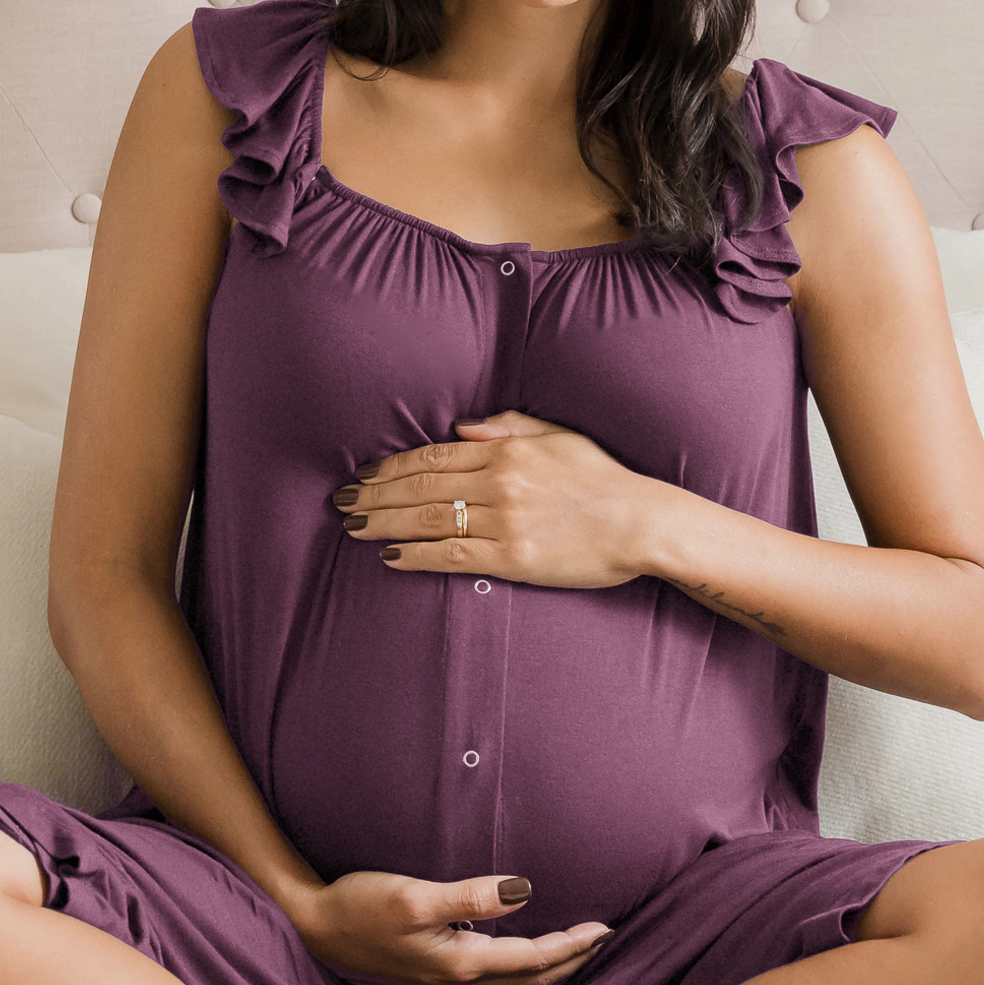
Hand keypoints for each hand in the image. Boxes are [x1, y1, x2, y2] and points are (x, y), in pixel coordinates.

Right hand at [288, 869, 611, 984]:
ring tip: (577, 961)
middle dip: (571, 964)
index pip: (533, 960)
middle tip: (604, 941)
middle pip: (531, 984)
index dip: (572, 945)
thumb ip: (470, 895)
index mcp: (460, 965)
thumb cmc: (361, 904)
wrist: (313, 929)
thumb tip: (524, 891)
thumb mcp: (415, 894)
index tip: (604, 927)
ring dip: (550, 981)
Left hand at [332, 409, 655, 587]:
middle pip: (419, 486)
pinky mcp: (511, 559)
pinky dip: (416, 556)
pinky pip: (451, 556)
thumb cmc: (605, 480)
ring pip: (426, 519)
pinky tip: (391, 558)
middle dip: (374, 495)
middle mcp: (498, 482)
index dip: (390, 467)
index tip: (363, 475)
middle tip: (341, 503)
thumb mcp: (559, 437)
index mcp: (506, 451)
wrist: (642, 523)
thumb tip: (461, 426)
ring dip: (384, 524)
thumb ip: (509, 427)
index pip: (432, 456)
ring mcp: (503, 521)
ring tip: (355, 529)